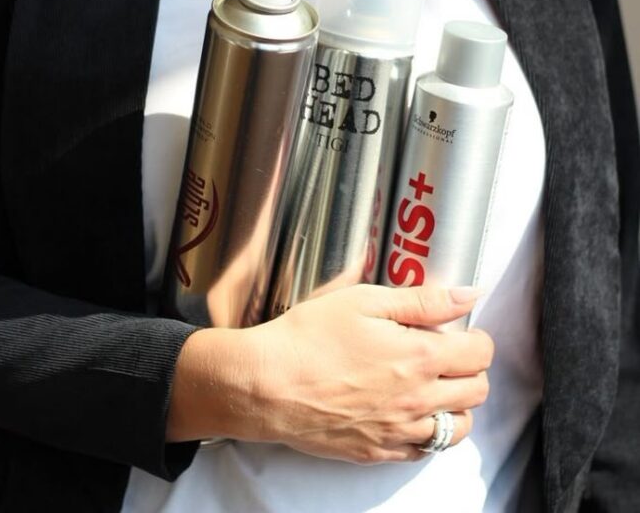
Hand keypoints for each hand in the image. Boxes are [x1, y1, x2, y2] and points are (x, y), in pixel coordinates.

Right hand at [167, 284, 492, 464]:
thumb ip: (424, 300)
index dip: (477, 337)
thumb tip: (469, 294)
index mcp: (420, 358)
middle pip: (477, 392)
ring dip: (456, 405)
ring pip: (457, 428)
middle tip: (448, 354)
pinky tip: (408, 411)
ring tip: (433, 385)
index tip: (462, 330)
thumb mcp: (365, 300)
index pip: (480, 354)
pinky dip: (427, 432)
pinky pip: (423, 451)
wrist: (266, 385)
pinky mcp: (377, 451)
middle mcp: (418, 400)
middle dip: (471, 369)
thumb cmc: (309, 336)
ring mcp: (399, 431)